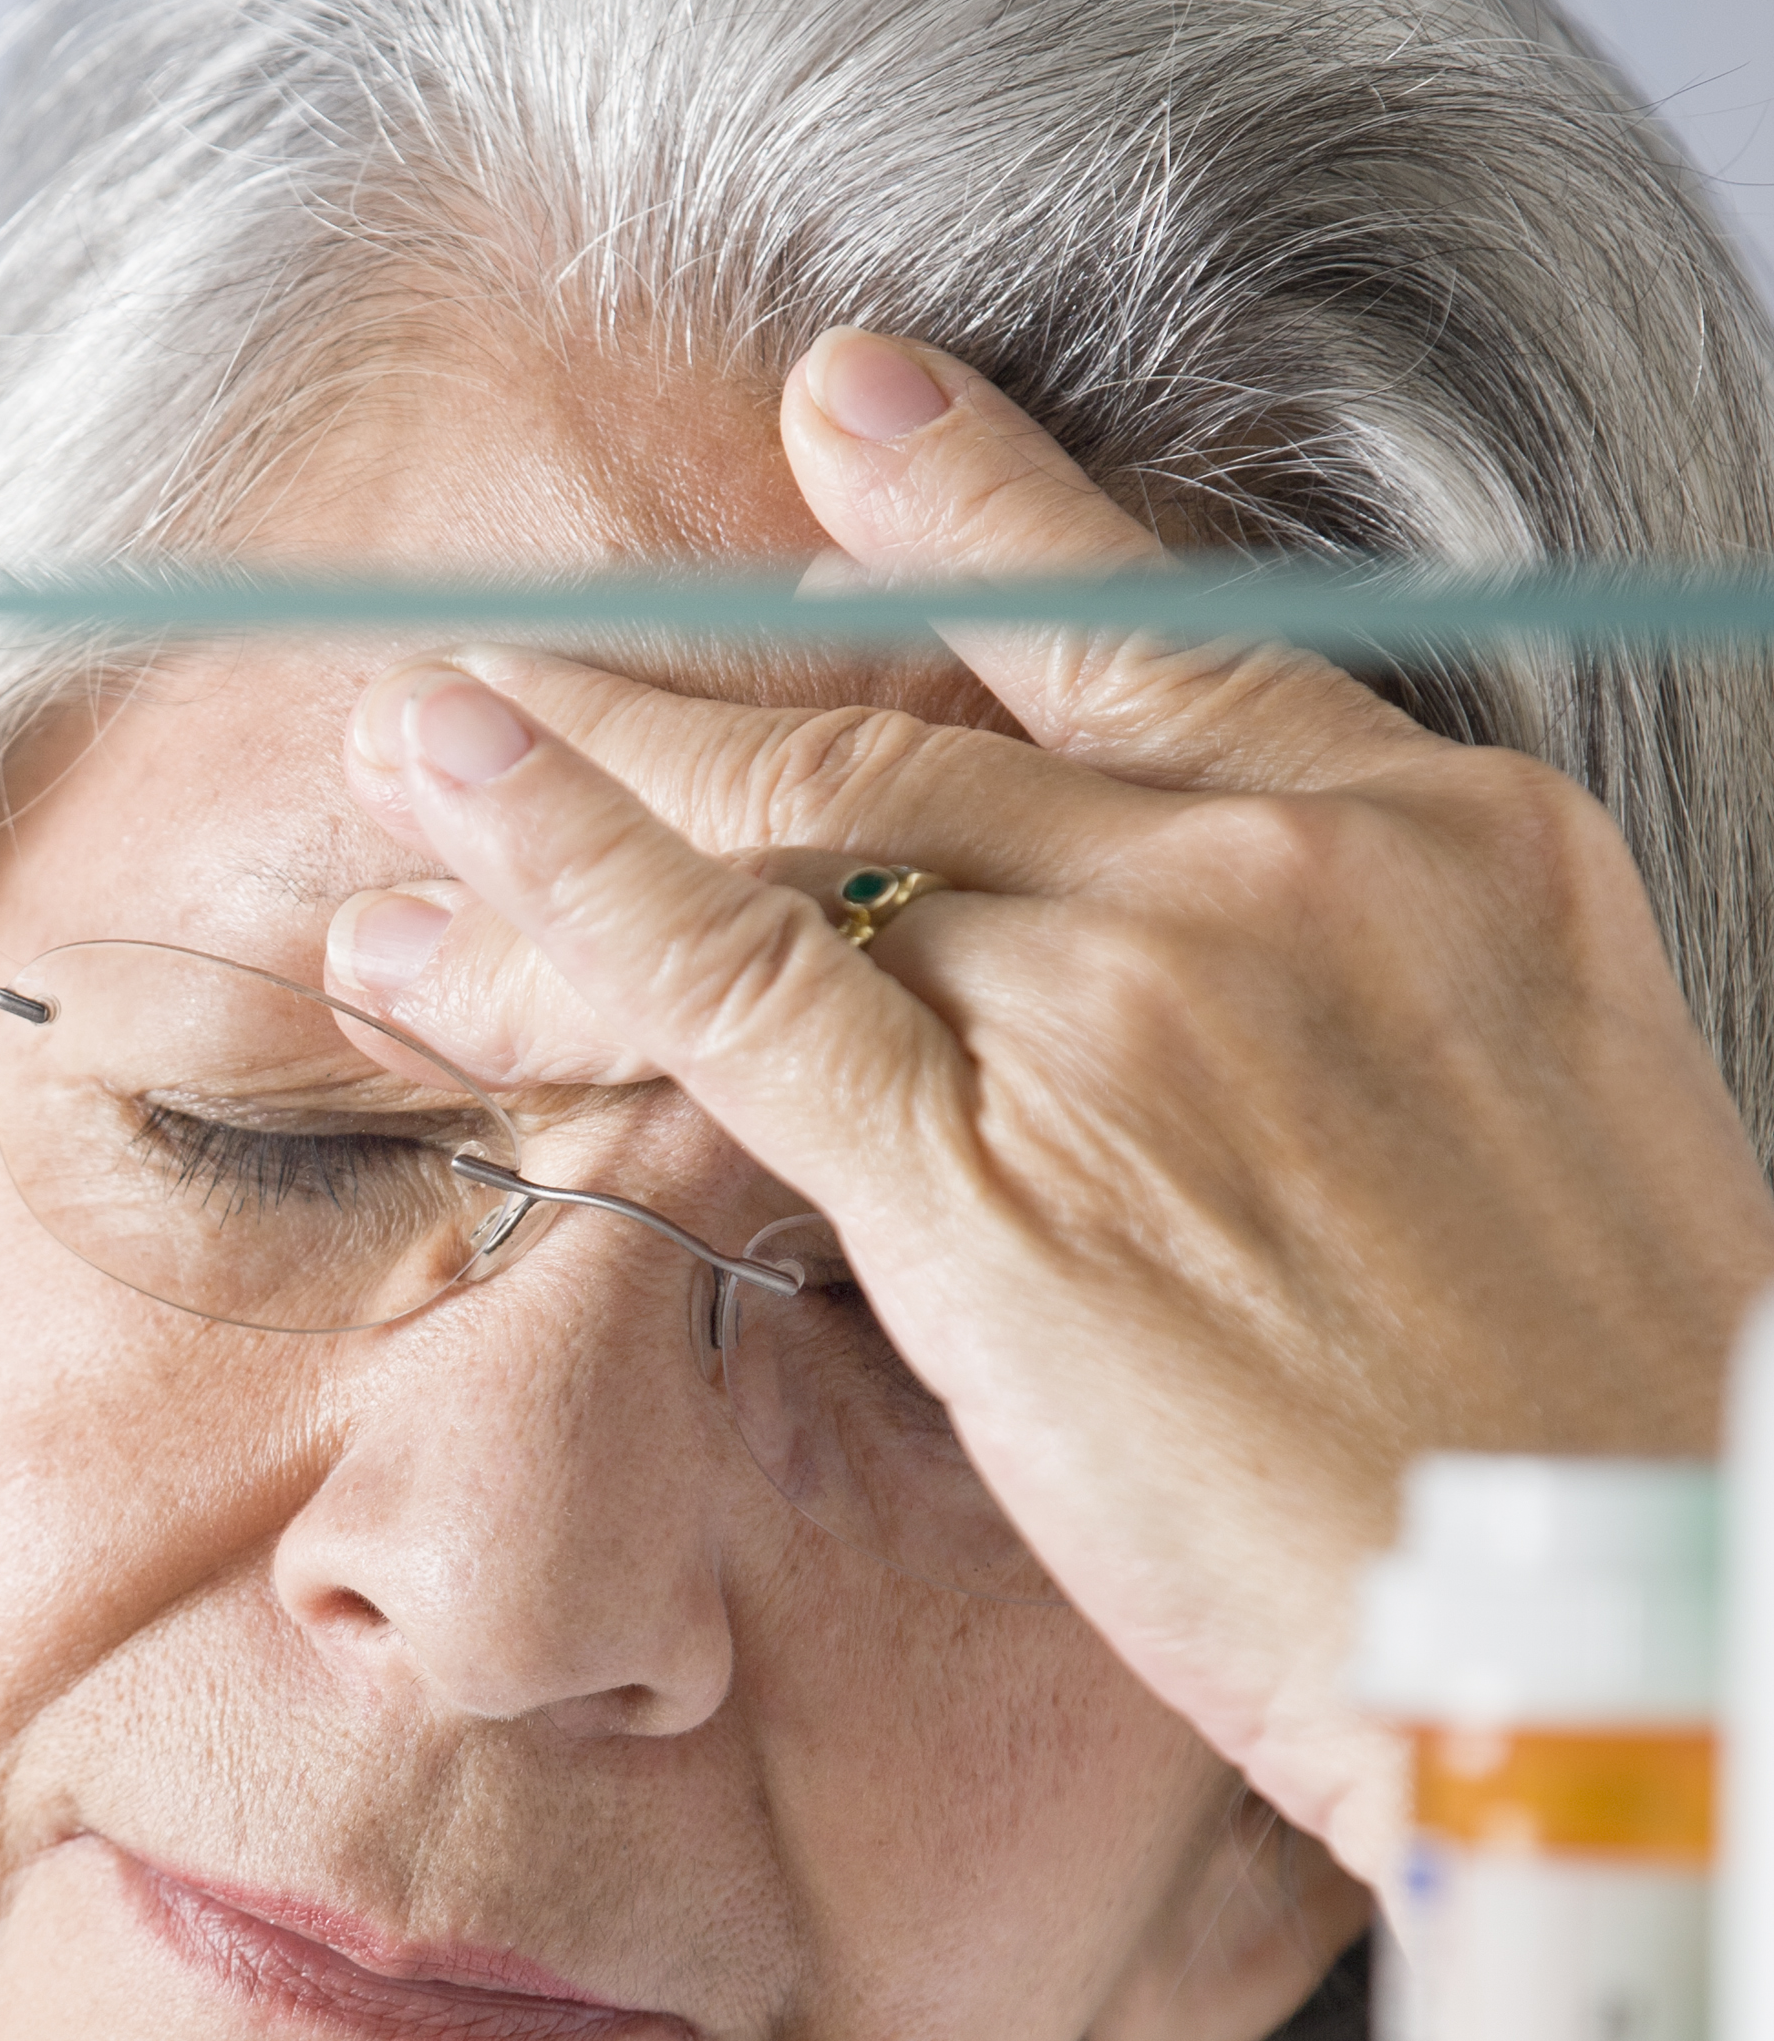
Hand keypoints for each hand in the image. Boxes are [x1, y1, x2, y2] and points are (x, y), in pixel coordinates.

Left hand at [331, 331, 1773, 1888]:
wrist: (1627, 1618)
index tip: (844, 422)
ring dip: (567, 796)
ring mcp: (1131, 1004)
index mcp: (1446, 840)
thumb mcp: (1547, 1126)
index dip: (969, 518)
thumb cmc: (1598, 1431)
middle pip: (915, 730)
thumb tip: (1231, 1029)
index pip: (1140, 639)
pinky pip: (734, 978)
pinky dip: (568, 871)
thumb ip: (1366, 1013)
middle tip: (518, 656)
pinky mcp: (995, 1176)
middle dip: (682, 692)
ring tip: (413, 756)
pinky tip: (454, 803)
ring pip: (789, 839)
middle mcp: (1280, 873)